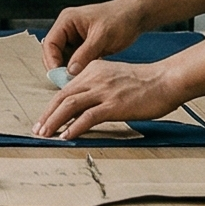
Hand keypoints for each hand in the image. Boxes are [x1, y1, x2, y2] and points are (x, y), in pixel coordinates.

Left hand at [34, 56, 184, 138]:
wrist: (166, 80)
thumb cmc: (146, 83)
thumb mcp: (115, 78)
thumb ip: (99, 87)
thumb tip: (84, 106)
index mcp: (94, 69)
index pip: (66, 89)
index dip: (53, 105)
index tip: (45, 119)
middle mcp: (95, 78)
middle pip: (62, 97)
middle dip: (48, 114)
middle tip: (37, 130)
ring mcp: (104, 91)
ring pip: (70, 105)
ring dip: (54, 121)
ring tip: (45, 134)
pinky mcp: (114, 104)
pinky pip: (88, 116)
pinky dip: (74, 127)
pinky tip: (66, 136)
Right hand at [41, 0, 142, 73]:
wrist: (137, 16)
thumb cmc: (120, 19)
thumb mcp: (102, 36)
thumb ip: (85, 53)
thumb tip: (70, 72)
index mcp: (67, 21)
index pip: (50, 43)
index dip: (51, 61)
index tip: (59, 76)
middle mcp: (68, 29)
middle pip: (54, 53)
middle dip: (59, 68)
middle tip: (67, 83)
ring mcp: (76, 38)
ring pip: (65, 59)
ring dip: (69, 70)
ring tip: (77, 82)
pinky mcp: (85, 47)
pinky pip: (76, 61)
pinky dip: (79, 70)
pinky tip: (87, 78)